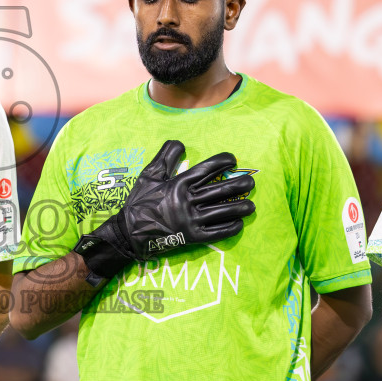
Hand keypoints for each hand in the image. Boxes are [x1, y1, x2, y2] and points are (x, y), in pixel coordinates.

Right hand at [79, 139, 253, 279]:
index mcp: (178, 185)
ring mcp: (191, 220)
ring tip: (251, 205)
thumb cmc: (139, 202)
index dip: (222, 162)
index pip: (206, 170)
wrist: (130, 233)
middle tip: (251, 182)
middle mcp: (187, 201)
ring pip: (222, 212)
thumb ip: (165, 157)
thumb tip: (180, 143)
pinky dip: (230, 228)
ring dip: (239, 208)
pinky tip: (239, 223)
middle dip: (238, 185)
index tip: (233, 159)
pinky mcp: (192, 237)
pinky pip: (216, 233)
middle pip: (219, 190)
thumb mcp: (148, 175)